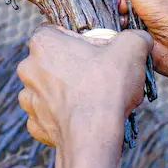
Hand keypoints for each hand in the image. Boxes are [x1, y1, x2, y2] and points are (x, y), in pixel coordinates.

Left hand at [17, 26, 151, 150]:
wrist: (93, 136)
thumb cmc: (106, 88)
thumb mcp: (131, 49)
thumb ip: (134, 37)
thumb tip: (139, 38)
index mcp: (43, 42)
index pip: (57, 31)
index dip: (79, 40)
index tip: (97, 52)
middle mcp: (28, 67)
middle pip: (53, 60)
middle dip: (73, 66)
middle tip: (98, 76)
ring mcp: (28, 97)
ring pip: (48, 88)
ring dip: (65, 92)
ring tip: (91, 99)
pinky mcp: (34, 122)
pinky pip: (48, 114)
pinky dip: (62, 116)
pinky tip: (81, 118)